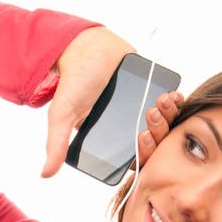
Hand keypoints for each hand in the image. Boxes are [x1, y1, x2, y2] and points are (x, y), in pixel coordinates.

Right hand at [40, 26, 182, 176]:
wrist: (87, 47)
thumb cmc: (74, 82)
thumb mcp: (62, 116)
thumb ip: (57, 145)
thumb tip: (45, 174)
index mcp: (114, 142)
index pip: (136, 157)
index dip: (145, 152)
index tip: (143, 137)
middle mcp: (131, 129)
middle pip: (156, 141)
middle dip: (159, 130)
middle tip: (150, 114)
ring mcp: (144, 110)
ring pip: (166, 123)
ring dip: (168, 115)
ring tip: (161, 101)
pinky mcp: (154, 92)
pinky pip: (171, 102)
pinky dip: (175, 101)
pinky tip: (172, 95)